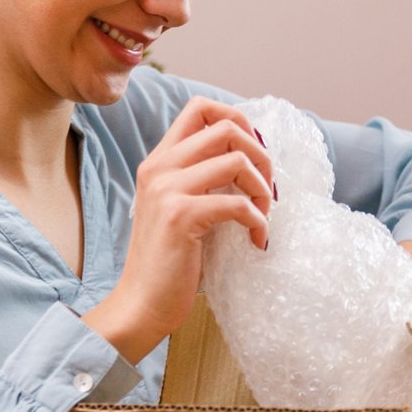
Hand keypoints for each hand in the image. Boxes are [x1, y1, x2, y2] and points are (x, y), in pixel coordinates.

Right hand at [88, 95, 273, 363]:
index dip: (238, 118)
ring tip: (263, 217)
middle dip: (261, 155)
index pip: (199, 108)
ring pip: (237, 159)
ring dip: (263, 189)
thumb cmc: (170, 262)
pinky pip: (238, 203)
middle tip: (268, 190)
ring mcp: (167, 189)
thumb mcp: (182, 208)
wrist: (142, 304)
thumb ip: (204, 180)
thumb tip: (253, 161)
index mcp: (159, 161)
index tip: (255, 151)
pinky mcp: (181, 216)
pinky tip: (257, 241)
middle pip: (226, 127)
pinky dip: (259, 222)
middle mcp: (160, 167)